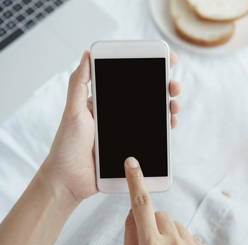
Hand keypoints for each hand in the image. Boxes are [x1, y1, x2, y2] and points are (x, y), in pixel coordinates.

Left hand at [41, 51, 180, 201]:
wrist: (69, 180)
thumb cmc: (66, 145)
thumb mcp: (73, 111)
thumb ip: (79, 84)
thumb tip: (86, 54)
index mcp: (106, 103)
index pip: (130, 82)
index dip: (148, 70)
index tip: (163, 61)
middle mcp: (118, 116)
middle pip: (147, 98)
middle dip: (165, 88)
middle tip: (174, 86)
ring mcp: (127, 133)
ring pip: (154, 117)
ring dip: (168, 108)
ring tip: (174, 106)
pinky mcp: (133, 150)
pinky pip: (153, 138)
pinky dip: (164, 130)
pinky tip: (170, 125)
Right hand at [122, 157, 213, 244]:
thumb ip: (130, 235)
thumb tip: (133, 211)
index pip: (141, 207)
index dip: (136, 182)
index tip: (133, 164)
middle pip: (161, 215)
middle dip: (154, 225)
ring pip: (177, 225)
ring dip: (170, 235)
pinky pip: (192, 237)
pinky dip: (184, 244)